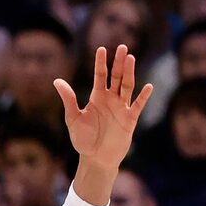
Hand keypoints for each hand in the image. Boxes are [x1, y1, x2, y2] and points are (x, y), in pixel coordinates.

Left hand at [55, 45, 152, 174]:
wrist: (96, 158)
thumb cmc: (83, 139)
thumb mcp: (73, 118)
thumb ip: (68, 99)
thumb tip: (57, 81)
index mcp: (97, 98)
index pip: (100, 76)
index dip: (101, 63)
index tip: (101, 49)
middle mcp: (110, 100)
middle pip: (117, 77)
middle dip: (119, 63)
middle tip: (122, 46)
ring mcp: (122, 108)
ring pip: (127, 86)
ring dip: (130, 73)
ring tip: (130, 58)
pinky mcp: (130, 120)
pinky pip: (138, 106)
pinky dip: (143, 97)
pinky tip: (148, 86)